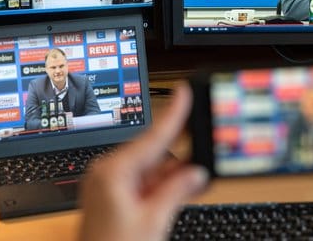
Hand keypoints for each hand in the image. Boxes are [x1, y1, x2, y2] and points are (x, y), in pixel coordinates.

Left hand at [78, 82, 208, 240]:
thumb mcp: (154, 220)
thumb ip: (177, 190)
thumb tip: (195, 172)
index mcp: (114, 172)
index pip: (153, 136)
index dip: (173, 113)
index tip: (185, 91)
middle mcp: (108, 173)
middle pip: (154, 153)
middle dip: (179, 159)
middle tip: (204, 159)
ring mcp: (110, 184)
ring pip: (152, 169)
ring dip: (172, 177)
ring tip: (193, 185)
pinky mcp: (114, 195)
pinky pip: (144, 181)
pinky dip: (162, 186)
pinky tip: (179, 191)